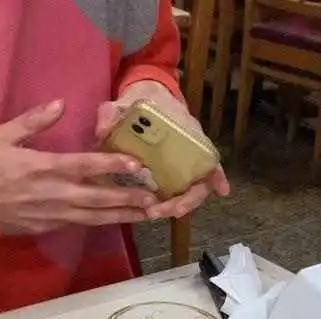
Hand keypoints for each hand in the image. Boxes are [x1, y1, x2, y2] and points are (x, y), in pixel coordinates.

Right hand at [0, 100, 158, 234]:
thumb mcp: (4, 135)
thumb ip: (34, 120)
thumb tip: (60, 104)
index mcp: (44, 167)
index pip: (85, 166)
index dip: (112, 164)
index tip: (135, 164)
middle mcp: (53, 194)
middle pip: (98, 199)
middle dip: (128, 199)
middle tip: (153, 199)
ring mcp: (52, 215)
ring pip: (94, 218)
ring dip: (121, 216)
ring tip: (145, 215)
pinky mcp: (47, 228)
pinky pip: (79, 225)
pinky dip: (100, 222)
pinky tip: (116, 219)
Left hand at [95, 82, 229, 219]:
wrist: (139, 100)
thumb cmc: (138, 102)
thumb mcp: (123, 103)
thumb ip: (111, 114)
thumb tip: (101, 132)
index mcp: (184, 131)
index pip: (207, 154)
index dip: (216, 174)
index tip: (219, 190)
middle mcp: (188, 150)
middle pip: (198, 181)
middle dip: (185, 200)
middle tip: (162, 210)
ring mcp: (179, 163)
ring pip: (187, 190)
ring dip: (175, 206)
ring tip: (152, 214)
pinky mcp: (167, 173)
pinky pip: (173, 190)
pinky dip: (174, 203)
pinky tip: (169, 217)